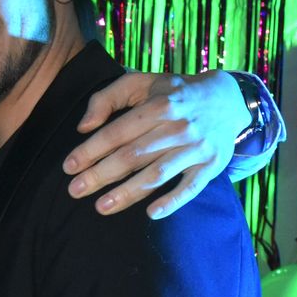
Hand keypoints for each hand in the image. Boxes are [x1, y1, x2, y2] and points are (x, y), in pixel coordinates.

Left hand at [62, 70, 246, 218]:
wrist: (227, 99)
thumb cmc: (173, 93)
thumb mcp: (141, 83)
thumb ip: (107, 98)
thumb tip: (83, 127)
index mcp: (159, 105)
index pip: (118, 132)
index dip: (91, 150)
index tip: (69, 166)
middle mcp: (178, 127)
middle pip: (133, 156)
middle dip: (100, 175)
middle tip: (75, 191)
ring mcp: (196, 148)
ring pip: (157, 174)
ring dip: (128, 193)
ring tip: (101, 207)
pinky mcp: (211, 165)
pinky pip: (191, 187)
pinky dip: (173, 201)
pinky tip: (152, 213)